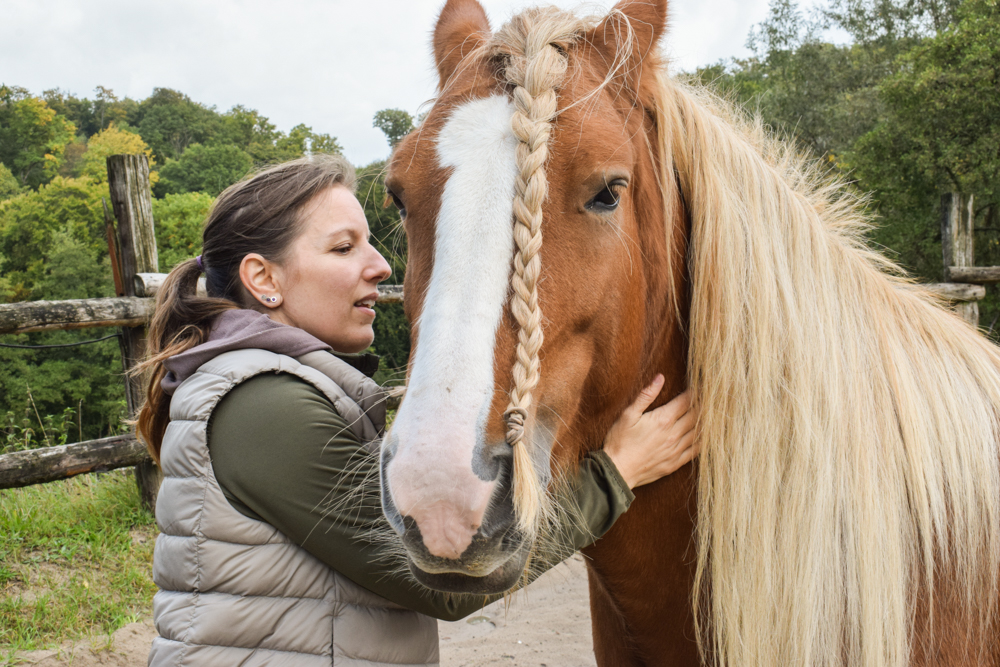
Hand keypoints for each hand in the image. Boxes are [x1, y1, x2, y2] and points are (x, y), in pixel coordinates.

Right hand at [602, 375, 698, 489]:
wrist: (617, 470)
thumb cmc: (619, 441)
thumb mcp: (628, 414)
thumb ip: (646, 396)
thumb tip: (660, 378)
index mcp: (663, 420)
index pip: (686, 401)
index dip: (694, 392)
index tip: (699, 386)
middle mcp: (673, 434)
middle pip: (696, 416)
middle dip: (702, 405)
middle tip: (707, 398)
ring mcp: (676, 450)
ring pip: (699, 433)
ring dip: (705, 422)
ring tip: (709, 414)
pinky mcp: (675, 463)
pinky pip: (695, 451)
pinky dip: (703, 441)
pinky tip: (705, 436)